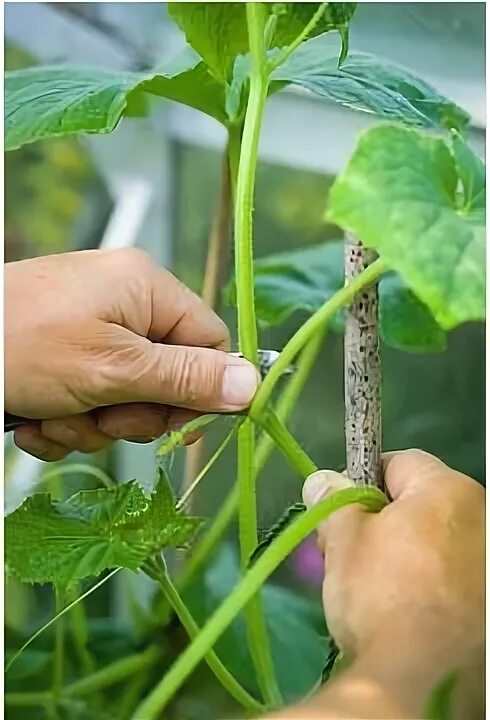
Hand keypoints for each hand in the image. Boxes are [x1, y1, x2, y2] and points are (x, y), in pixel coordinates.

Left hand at [6, 249, 258, 460]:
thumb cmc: (23, 345)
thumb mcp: (113, 369)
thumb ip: (185, 379)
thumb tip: (254, 385)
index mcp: (147, 289)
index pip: (210, 343)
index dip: (200, 390)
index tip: (178, 427)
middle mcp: (124, 304)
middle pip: (168, 379)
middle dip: (132, 413)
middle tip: (101, 415)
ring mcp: (91, 331)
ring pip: (126, 400)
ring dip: (93, 425)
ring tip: (54, 414)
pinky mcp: (64, 358)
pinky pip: (90, 403)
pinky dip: (65, 423)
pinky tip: (35, 418)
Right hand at [268, 450, 483, 718]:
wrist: (416, 678)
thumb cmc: (378, 595)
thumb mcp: (343, 540)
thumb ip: (335, 501)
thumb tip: (321, 479)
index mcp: (448, 490)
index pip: (399, 462)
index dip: (364, 481)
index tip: (343, 510)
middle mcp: (481, 518)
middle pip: (421, 501)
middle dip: (385, 518)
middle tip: (352, 550)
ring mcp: (489, 562)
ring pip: (437, 538)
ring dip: (407, 550)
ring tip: (377, 584)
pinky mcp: (488, 600)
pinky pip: (454, 572)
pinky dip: (430, 579)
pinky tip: (407, 605)